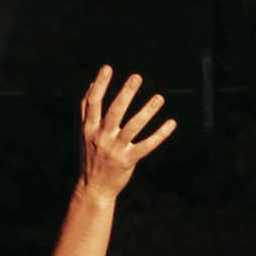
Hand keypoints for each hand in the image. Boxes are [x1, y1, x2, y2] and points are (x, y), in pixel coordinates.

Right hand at [74, 68, 175, 199]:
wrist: (93, 188)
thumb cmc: (90, 156)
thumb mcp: (84, 133)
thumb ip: (86, 110)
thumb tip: (92, 84)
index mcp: (88, 129)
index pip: (92, 103)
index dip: (99, 85)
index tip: (107, 68)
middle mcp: (100, 137)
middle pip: (114, 111)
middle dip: (125, 93)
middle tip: (137, 77)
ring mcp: (114, 149)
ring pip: (133, 127)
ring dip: (147, 111)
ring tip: (160, 97)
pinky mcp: (127, 160)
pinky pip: (146, 145)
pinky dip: (160, 134)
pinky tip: (171, 123)